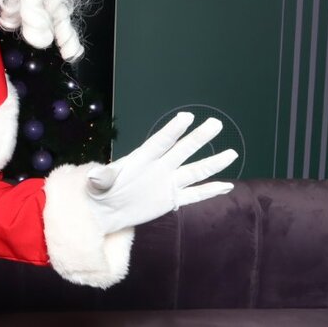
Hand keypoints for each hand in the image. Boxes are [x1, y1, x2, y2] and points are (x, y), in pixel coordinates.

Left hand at [85, 112, 237, 234]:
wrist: (105, 211)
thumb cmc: (98, 192)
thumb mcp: (97, 185)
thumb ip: (101, 178)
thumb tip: (95, 175)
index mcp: (141, 158)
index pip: (160, 142)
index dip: (173, 130)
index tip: (187, 117)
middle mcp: (159, 167)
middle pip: (182, 150)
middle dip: (198, 138)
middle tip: (216, 123)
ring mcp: (167, 183)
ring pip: (194, 171)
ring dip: (212, 163)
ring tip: (231, 153)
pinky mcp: (171, 200)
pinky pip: (194, 195)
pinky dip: (210, 191)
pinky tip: (226, 186)